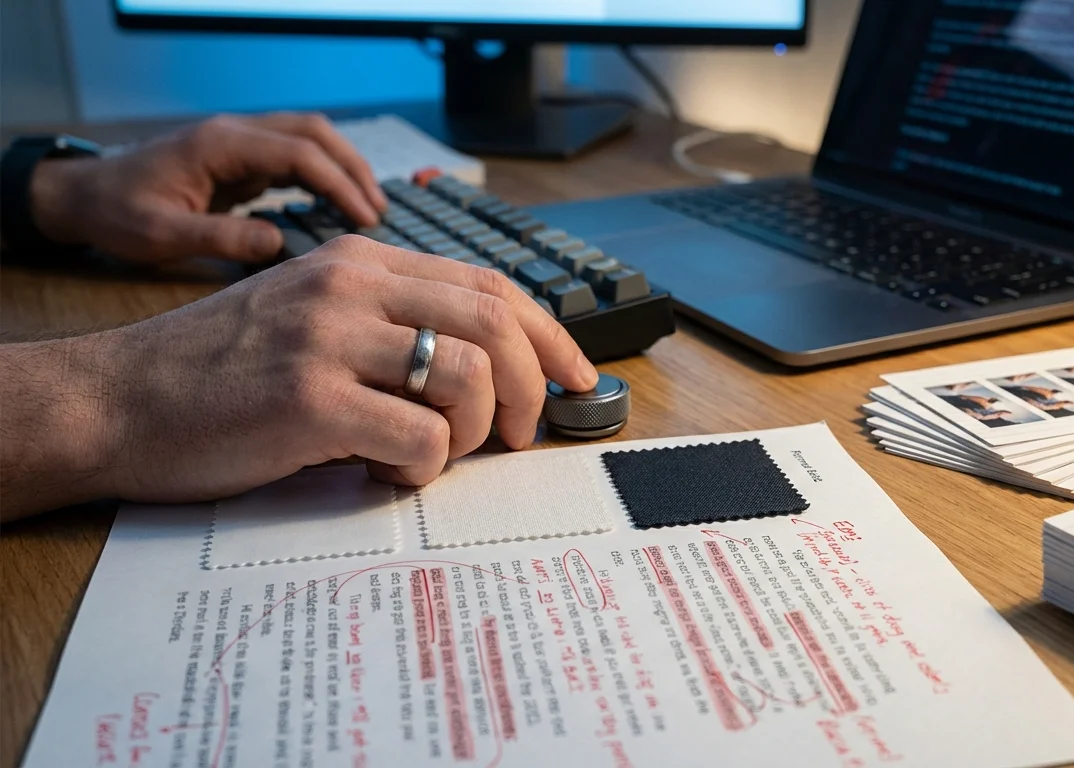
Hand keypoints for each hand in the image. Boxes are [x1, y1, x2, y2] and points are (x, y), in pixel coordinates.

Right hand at [14, 237, 597, 511]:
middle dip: (531, 384)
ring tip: (436, 455)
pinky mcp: (309, 400)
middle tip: (523, 432)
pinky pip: (420, 438)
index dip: (548, 332)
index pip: (488, 283)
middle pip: (494, 322)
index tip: (577, 374)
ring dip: (474, 431)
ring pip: (467, 375)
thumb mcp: (307, 315)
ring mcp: (329, 339)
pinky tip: (385, 475)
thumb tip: (484, 368)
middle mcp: (350, 287)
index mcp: (359, 262)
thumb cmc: (217, 370)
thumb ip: (386, 322)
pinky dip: (423, 469)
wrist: (116, 401)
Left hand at [28, 112, 386, 263]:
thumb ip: (222, 239)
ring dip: (342, 167)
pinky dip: (323, 175)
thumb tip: (279, 243)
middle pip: (314, 132)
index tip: (365, 220)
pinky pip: (293, 156)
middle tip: (378, 211)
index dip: (339, 185)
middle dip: (353, 169)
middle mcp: (235, 133)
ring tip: (367, 208)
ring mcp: (238, 142)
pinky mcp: (238, 158)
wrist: (83, 196)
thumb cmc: (117, 214)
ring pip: (308, 139)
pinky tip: (336, 206)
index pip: (300, 153)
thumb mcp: (162, 235)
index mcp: (220, 146)